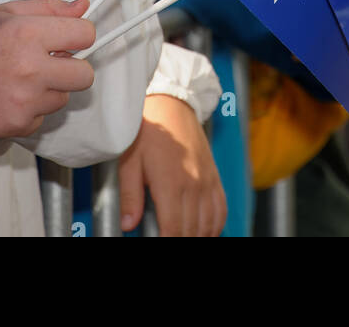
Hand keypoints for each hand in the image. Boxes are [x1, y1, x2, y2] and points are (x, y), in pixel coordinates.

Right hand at [0, 0, 95, 137]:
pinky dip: (32, 109)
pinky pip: (42, 117)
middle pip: (85, 75)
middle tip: (52, 63)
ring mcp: (26, 100)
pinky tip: (11, 97)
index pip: (85, 35)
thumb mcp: (6, 13)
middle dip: (73, 68)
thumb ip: (49, 8)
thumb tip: (83, 6)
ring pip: (63, 97)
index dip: (79, 34)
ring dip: (50, 89)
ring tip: (22, 79)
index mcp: (30, 34)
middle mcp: (32, 69)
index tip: (69, 38)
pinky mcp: (18, 125)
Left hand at [119, 93, 225, 235]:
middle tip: (170, 240)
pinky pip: (221, 208)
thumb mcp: (130, 161)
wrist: (173, 104)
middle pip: (192, 230)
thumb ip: (130, 196)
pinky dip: (215, 225)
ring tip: (186, 238)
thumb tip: (128, 224)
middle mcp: (194, 184)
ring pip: (209, 223)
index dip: (167, 243)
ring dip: (199, 237)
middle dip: (182, 241)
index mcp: (171, 183)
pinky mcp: (214, 176)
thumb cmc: (149, 131)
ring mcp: (207, 180)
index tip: (159, 245)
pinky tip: (205, 232)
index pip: (173, 229)